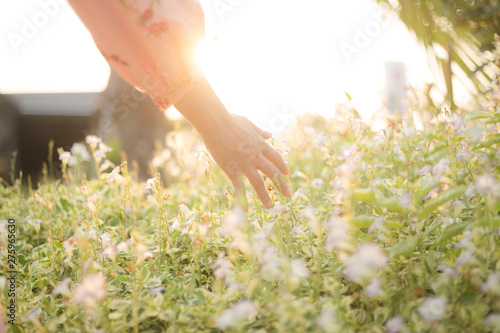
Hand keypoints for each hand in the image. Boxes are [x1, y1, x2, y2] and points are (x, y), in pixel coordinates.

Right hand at [174, 76, 290, 209]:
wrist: (216, 123)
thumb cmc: (229, 120)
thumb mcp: (248, 123)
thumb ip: (259, 131)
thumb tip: (270, 134)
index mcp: (260, 144)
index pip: (276, 157)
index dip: (282, 166)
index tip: (287, 173)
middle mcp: (256, 156)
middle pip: (273, 173)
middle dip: (282, 184)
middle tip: (288, 194)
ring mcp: (245, 164)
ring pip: (259, 183)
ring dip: (265, 196)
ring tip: (271, 206)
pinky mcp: (232, 169)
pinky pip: (239, 187)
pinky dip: (242, 199)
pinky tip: (245, 210)